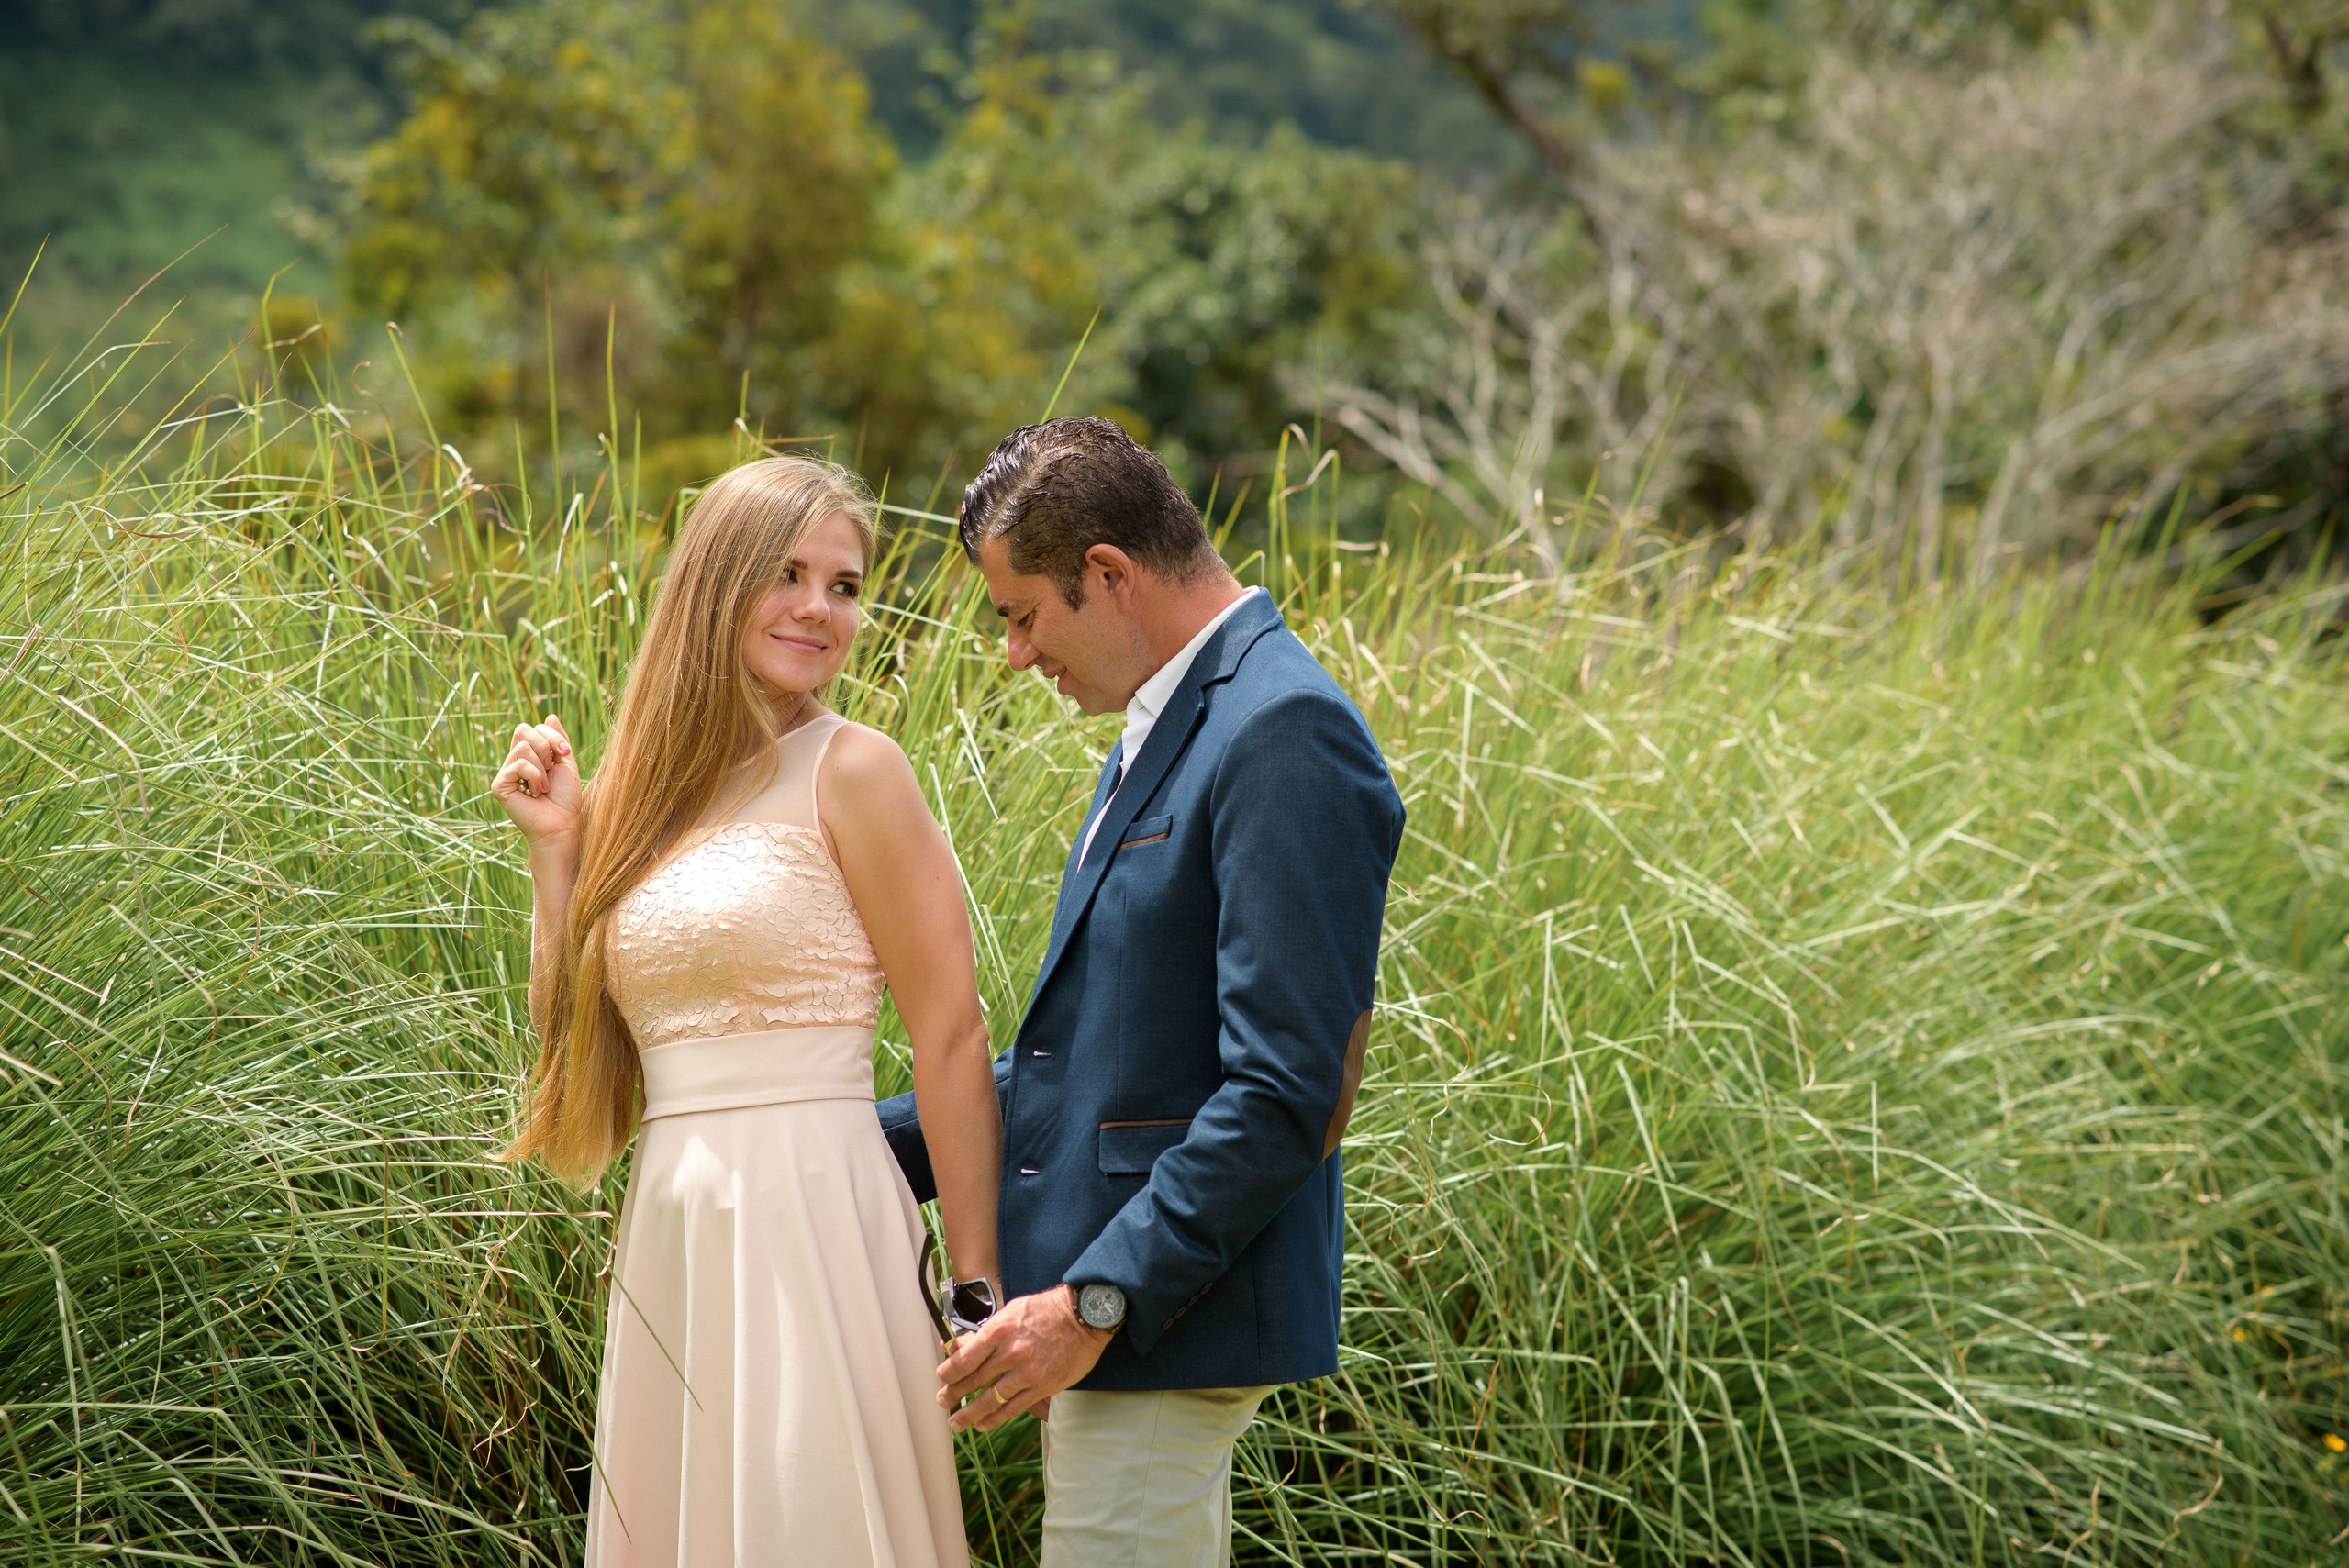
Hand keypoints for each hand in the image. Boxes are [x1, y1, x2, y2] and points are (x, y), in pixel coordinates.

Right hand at [490, 715, 580, 850]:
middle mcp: (514, 762)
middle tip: (552, 768)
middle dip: (546, 746)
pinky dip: (534, 776)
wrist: (562, 824)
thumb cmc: (566, 799)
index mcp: (529, 756)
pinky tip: (535, 793)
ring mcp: (505, 773)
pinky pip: (517, 764)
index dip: (552, 735)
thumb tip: (550, 715)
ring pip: (523, 747)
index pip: (533, 728)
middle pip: (522, 730)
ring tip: (544, 787)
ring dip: (542, 768)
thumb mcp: (566, 763)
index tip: (566, 752)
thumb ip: (558, 740)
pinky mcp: (499, 785)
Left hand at [937, 1285, 1109, 1432]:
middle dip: (954, 1394)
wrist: (1083, 1315)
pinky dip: (995, 1419)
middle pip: (974, 1381)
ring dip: (969, 1413)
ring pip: (990, 1400)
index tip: (942, 1377)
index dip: (948, 1372)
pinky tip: (983, 1424)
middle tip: (942, 1401)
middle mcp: (1010, 1353)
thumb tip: (961, 1345)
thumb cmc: (1047, 1310)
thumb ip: (987, 1331)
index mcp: (999, 1331)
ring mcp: (1026, 1373)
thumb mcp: (1012, 1311)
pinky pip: (1013, 1408)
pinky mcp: (1042, 1386)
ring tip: (956, 1422)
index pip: (964, 1359)